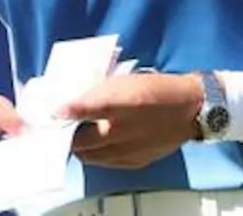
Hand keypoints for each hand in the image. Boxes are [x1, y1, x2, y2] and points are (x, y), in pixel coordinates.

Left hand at [57, 73, 203, 169]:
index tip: (51, 112)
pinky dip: (97, 154)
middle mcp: (121, 130)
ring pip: (89, 156)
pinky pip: (105, 162)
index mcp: (119, 103)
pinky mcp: (133, 161)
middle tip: (62, 127)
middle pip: (79, 141)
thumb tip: (73, 102)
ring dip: (80, 147)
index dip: (63, 111)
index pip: (82, 109)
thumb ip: (98, 92)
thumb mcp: (126, 80)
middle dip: (66, 135)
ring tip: (79, 136)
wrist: (191, 109)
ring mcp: (127, 149)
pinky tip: (99, 143)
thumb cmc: (158, 89)